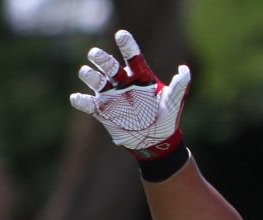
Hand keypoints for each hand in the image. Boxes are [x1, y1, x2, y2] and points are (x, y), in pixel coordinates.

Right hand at [69, 30, 190, 159]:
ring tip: (90, 75)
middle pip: (108, 64)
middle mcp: (122, 81)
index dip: (127, 46)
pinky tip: (78, 98)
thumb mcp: (173, 102)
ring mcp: (109, 94)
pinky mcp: (100, 109)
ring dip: (89, 75)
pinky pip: (86, 103)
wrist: (156, 141)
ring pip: (93, 78)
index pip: (132, 57)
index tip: (121, 35)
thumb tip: (184, 69)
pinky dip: (80, 100)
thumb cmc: (165, 118)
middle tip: (96, 55)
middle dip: (101, 58)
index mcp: (139, 76)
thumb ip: (179, 86)